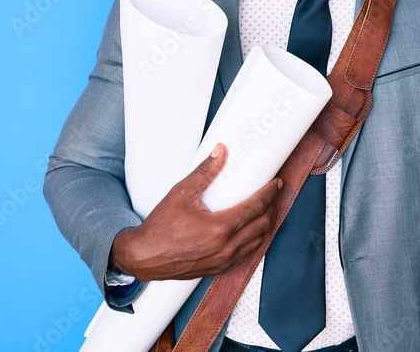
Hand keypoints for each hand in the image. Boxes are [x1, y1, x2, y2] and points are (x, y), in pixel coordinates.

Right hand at [110, 143, 281, 281]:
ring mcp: (223, 261)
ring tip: (265, 210)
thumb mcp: (181, 194)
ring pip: (256, 242)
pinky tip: (250, 231)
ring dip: (264, 225)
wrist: (144, 257)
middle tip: (272, 194)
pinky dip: (253, 241)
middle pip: (262, 225)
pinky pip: (245, 254)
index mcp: (221, 228)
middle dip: (271, 207)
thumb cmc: (160, 228)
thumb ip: (204, 172)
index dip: (269, 193)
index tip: (276, 183)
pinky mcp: (218, 268)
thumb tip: (220, 151)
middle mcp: (226, 247)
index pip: (256, 207)